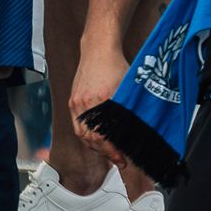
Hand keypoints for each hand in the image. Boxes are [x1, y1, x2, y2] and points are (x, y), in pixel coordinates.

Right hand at [69, 49, 131, 170]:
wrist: (98, 50)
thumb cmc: (116, 66)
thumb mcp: (128, 88)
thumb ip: (130, 110)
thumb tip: (137, 131)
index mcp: (102, 100)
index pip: (105, 135)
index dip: (114, 150)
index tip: (122, 159)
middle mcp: (86, 104)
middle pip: (92, 138)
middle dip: (106, 152)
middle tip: (118, 160)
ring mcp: (77, 103)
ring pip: (83, 134)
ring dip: (96, 147)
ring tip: (108, 153)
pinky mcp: (73, 101)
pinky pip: (77, 126)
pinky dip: (87, 136)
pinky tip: (96, 140)